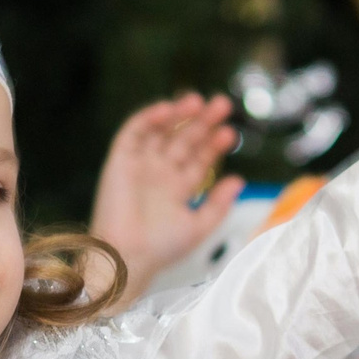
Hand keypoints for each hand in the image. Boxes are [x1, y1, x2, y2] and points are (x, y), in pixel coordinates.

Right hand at [88, 93, 241, 294]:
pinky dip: (148, 119)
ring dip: (178, 115)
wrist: (126, 257)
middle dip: (202, 123)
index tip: (230, 132)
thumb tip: (239, 179)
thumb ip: (219, 203)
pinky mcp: (119, 161)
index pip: (199, 159)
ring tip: (198, 101)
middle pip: (184, 140)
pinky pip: (133, 133)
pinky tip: (168, 109)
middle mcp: (159, 174)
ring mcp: (140, 166)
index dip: (214, 144)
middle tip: (222, 105)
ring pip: (161, 131)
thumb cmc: (161, 249)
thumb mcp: (199, 226)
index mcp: (177, 190)